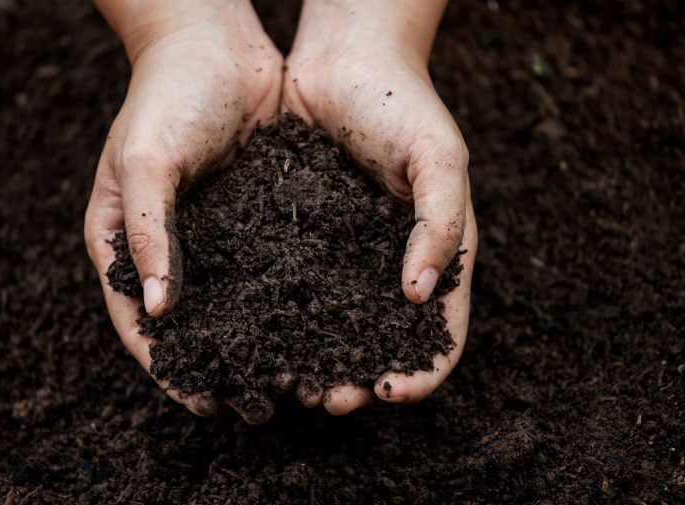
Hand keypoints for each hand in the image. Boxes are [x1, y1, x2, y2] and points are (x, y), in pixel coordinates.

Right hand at [84, 0, 281, 420]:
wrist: (215, 43)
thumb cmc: (166, 94)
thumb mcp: (146, 161)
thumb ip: (148, 233)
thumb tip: (160, 312)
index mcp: (122, 238)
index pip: (137, 319)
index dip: (165, 365)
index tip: (198, 401)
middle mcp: (167, 244)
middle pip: (187, 321)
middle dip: (215, 364)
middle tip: (249, 405)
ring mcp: (211, 233)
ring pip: (230, 301)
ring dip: (253, 340)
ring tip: (286, 377)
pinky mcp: (252, 217)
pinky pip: (265, 268)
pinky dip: (282, 299)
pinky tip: (311, 324)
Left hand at [283, 0, 477, 414]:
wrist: (343, 58)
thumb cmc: (403, 102)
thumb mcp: (440, 158)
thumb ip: (440, 225)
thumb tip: (419, 297)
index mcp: (436, 252)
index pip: (441, 330)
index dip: (422, 369)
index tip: (391, 391)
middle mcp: (389, 262)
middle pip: (382, 339)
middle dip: (361, 377)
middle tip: (331, 400)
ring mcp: (344, 253)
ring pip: (334, 323)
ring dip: (318, 359)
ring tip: (292, 383)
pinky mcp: (302, 237)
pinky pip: (295, 287)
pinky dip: (283, 318)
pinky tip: (261, 337)